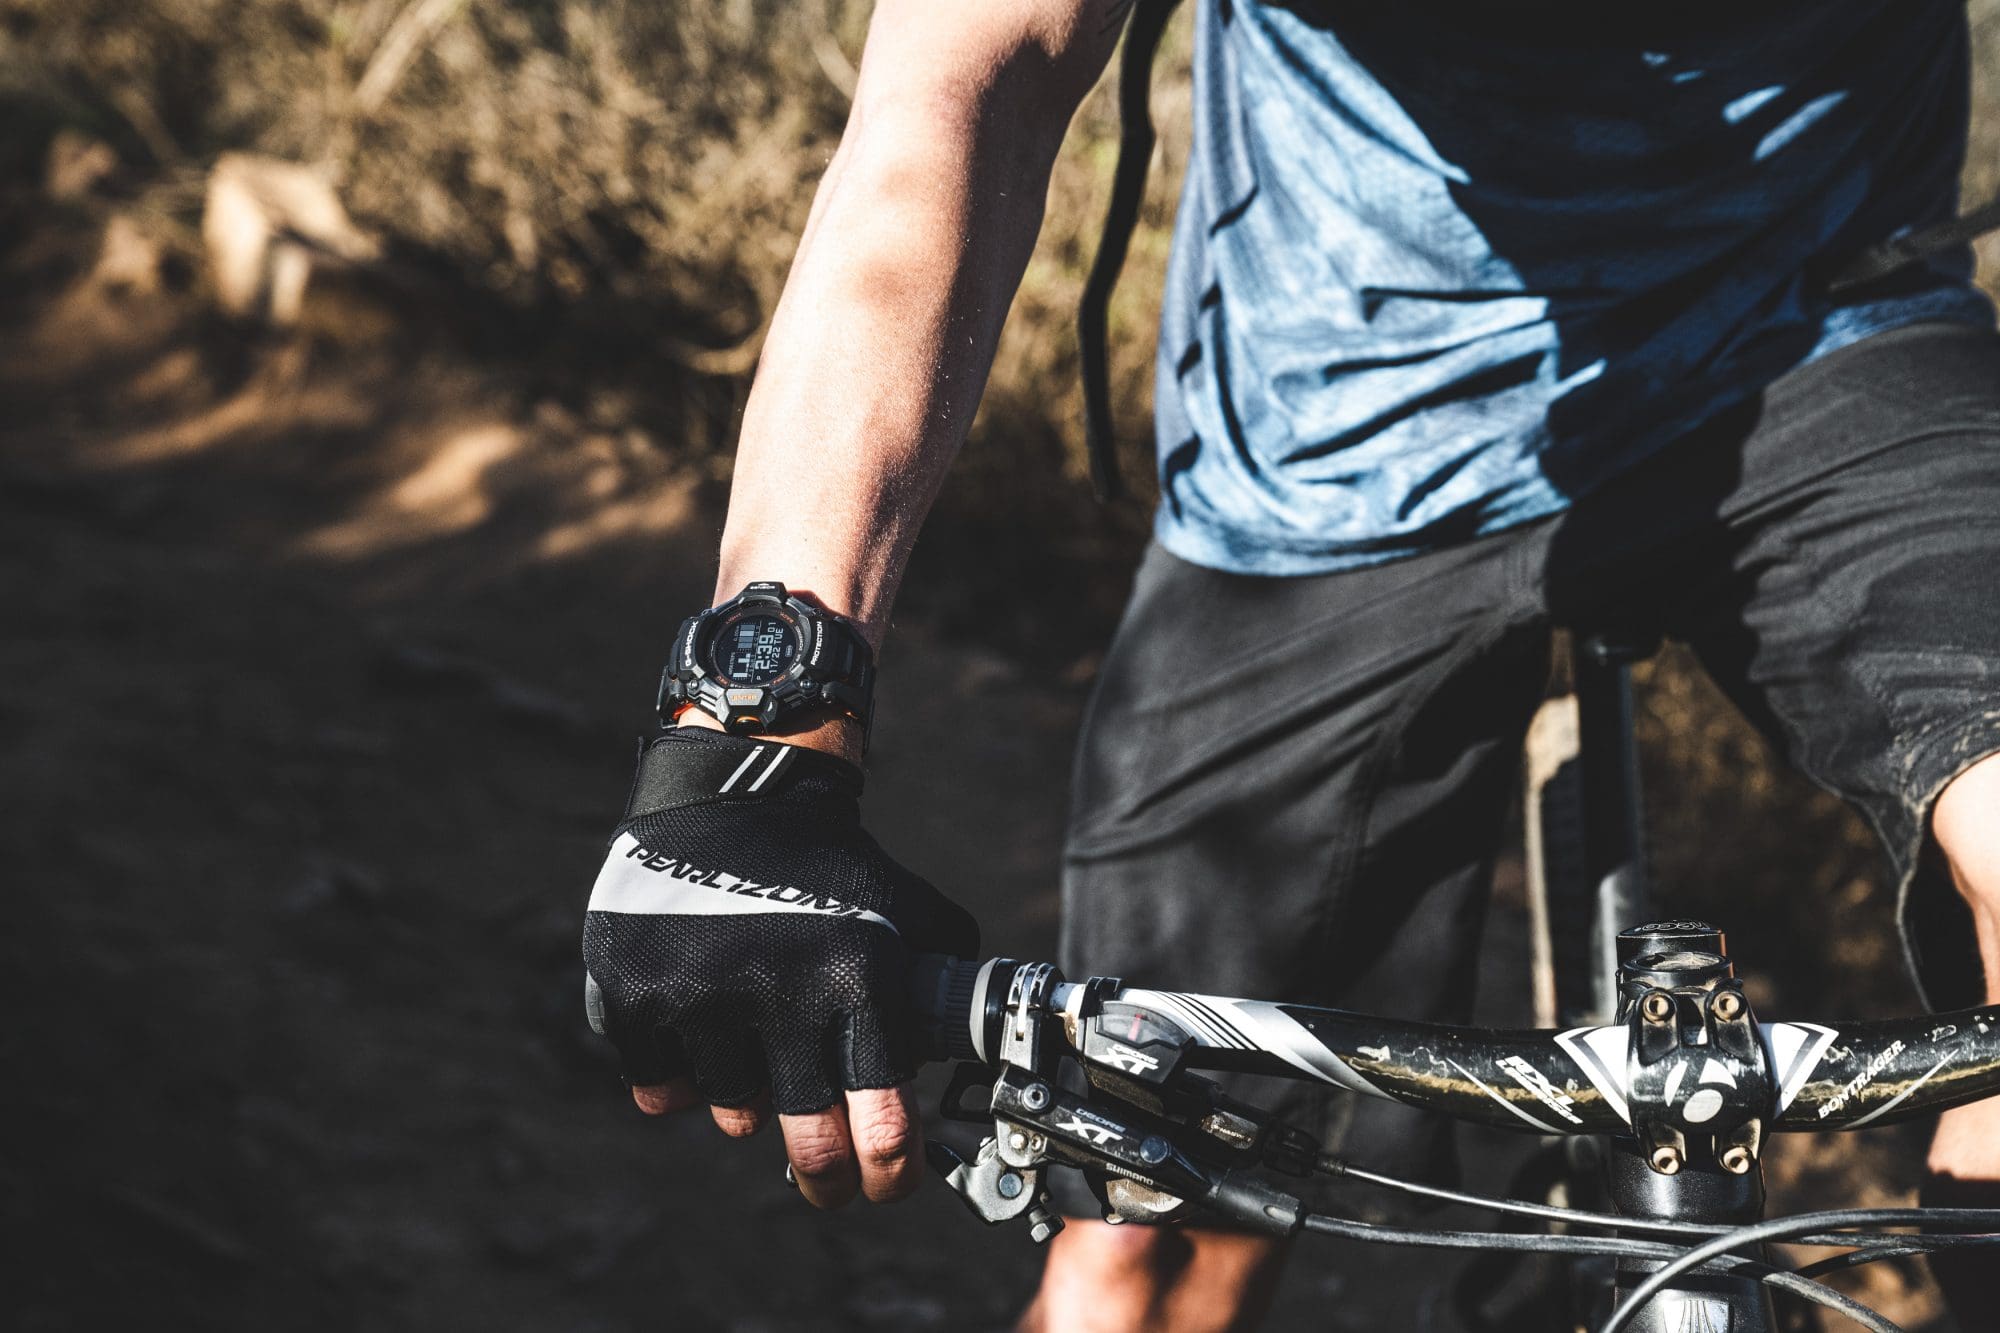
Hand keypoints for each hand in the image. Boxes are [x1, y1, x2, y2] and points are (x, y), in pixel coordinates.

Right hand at [582, 727, 976, 1205]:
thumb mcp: (907, 910)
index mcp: (856, 974)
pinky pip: (659, 1087)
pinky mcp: (632, 992)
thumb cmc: (831, 865)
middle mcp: (778, 988)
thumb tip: (972, 1063)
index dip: (889, 1171)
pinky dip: (679, 1079)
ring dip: (751, 1101)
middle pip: (810, 1143)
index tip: (887, 1183)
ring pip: (734, 1113)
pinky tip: (698, 1037)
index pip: (883, 1119)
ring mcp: (698, 994)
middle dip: (826, 1176)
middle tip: (827, 1182)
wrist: (733, 794)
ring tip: (759, 1051)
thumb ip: (944, 983)